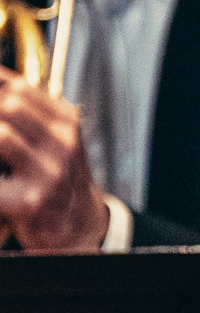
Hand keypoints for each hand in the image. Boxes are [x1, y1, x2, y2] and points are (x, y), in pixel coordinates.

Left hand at [0, 73, 106, 251]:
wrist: (79, 225)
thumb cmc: (57, 180)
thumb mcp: (55, 139)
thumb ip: (28, 112)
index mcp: (66, 123)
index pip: (18, 87)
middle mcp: (64, 144)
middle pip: (9, 104)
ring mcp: (50, 172)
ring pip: (2, 135)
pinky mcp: (33, 201)